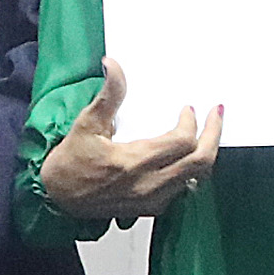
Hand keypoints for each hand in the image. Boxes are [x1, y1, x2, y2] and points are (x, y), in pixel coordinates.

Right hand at [37, 56, 223, 225]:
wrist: (56, 198)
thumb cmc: (70, 163)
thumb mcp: (86, 124)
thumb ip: (108, 95)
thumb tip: (114, 66)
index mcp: (133, 162)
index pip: (182, 142)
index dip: (191, 123)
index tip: (188, 110)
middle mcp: (148, 184)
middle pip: (200, 162)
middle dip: (214, 135)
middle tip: (216, 115)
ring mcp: (152, 200)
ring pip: (197, 177)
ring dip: (205, 153)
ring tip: (208, 133)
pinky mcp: (151, 208)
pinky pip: (184, 189)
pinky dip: (191, 170)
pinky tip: (189, 155)